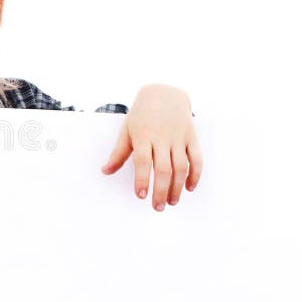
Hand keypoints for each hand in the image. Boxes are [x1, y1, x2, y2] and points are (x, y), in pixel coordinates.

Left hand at [100, 84, 203, 210]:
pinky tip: (189, 188)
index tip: (141, 195)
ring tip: (172, 202)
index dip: (142, 179)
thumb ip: (118, 153)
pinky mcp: (192, 137)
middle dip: (160, 190)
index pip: (143, 161)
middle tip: (158, 207)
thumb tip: (105, 171)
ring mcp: (179, 138)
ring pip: (181, 166)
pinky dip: (195, 175)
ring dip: (177, 187)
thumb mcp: (127, 131)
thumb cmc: (142, 115)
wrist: (164, 94)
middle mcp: (162, 137)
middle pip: (163, 168)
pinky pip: (197, 159)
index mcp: (143, 136)